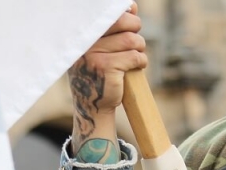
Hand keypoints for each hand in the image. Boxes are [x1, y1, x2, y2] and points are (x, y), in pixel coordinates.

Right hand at [68, 2, 146, 156]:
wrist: (93, 104)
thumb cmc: (99, 73)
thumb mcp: (102, 47)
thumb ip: (114, 27)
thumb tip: (132, 6)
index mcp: (84, 33)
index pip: (106, 13)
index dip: (124, 12)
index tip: (132, 12)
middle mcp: (86, 41)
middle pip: (122, 21)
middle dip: (135, 28)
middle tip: (136, 41)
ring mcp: (94, 54)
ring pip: (131, 40)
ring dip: (140, 48)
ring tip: (136, 56)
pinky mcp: (106, 67)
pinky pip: (135, 57)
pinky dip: (141, 62)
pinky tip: (137, 67)